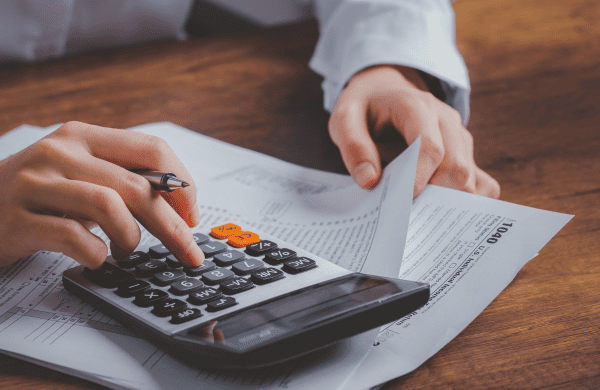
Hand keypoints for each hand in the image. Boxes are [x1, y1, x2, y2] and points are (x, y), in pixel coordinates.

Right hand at [0, 122, 204, 268]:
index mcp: (83, 136)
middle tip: (188, 252)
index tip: (191, 215)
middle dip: (173, 226)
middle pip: (138, 186)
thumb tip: (180, 203)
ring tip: (126, 250)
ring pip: (109, 206)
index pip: (152, 148)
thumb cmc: (38, 196)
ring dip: (131, 238)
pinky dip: (97, 254)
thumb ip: (122, 179)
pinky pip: (74, 238)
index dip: (182, 184)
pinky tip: (97, 258)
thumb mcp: (80, 175)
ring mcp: (35, 183)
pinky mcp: (16, 219)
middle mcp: (60, 152)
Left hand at [328, 65, 499, 198]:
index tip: (402, 200)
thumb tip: (370, 180)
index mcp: (415, 106)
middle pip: (457, 168)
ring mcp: (460, 137)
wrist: (382, 93)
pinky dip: (466, 203)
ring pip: (471, 179)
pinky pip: (483, 184)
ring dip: (447, 204)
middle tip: (407, 215)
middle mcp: (445, 120)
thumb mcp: (344, 119)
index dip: (418, 178)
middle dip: (434, 197)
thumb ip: (353, 147)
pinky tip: (439, 212)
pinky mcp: (466, 153)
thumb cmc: (364, 109)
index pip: (429, 147)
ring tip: (419, 216)